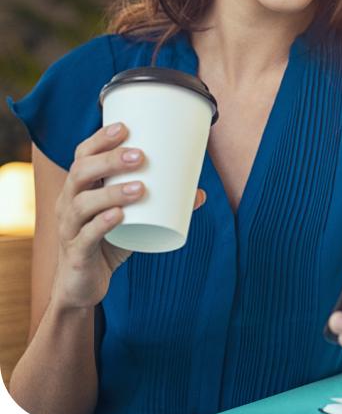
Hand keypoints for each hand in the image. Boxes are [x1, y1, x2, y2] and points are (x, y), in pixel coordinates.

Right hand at [52, 122, 206, 310]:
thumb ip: (162, 205)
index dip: (100, 139)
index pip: (82, 155)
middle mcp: (68, 204)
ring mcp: (69, 229)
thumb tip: (199, 193)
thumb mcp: (134, 219)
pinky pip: (85, 237)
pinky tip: (118, 216)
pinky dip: (102, 224)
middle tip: (140, 156)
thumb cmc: (108, 242)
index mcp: (80, 188)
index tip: (125, 127)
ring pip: (82, 204)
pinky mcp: (76, 255)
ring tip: (140, 187)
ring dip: (112, 192)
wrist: (83, 286)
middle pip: (80, 173)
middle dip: (109, 160)